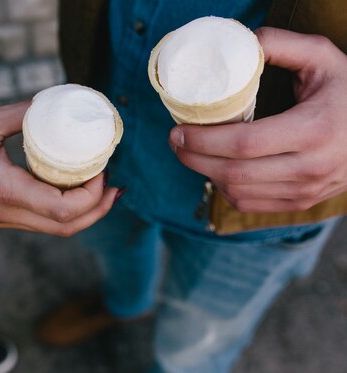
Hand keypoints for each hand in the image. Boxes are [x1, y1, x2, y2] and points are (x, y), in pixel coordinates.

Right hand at [0, 101, 119, 235]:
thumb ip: (22, 113)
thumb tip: (53, 103)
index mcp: (5, 191)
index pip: (62, 209)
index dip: (92, 194)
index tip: (101, 168)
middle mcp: (8, 214)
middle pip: (67, 227)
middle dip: (99, 209)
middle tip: (115, 186)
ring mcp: (4, 221)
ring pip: (56, 230)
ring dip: (84, 213)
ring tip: (100, 189)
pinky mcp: (0, 219)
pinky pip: (41, 223)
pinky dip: (64, 212)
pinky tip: (70, 190)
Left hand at [169, 27, 346, 211]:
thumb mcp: (323, 59)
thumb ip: (283, 45)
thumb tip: (242, 41)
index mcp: (315, 131)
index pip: (244, 144)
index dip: (204, 140)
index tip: (178, 129)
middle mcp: (312, 168)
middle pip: (235, 173)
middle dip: (194, 159)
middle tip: (175, 141)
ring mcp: (307, 191)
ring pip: (239, 193)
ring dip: (206, 174)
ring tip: (190, 153)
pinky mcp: (301, 203)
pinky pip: (250, 204)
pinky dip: (225, 189)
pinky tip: (215, 170)